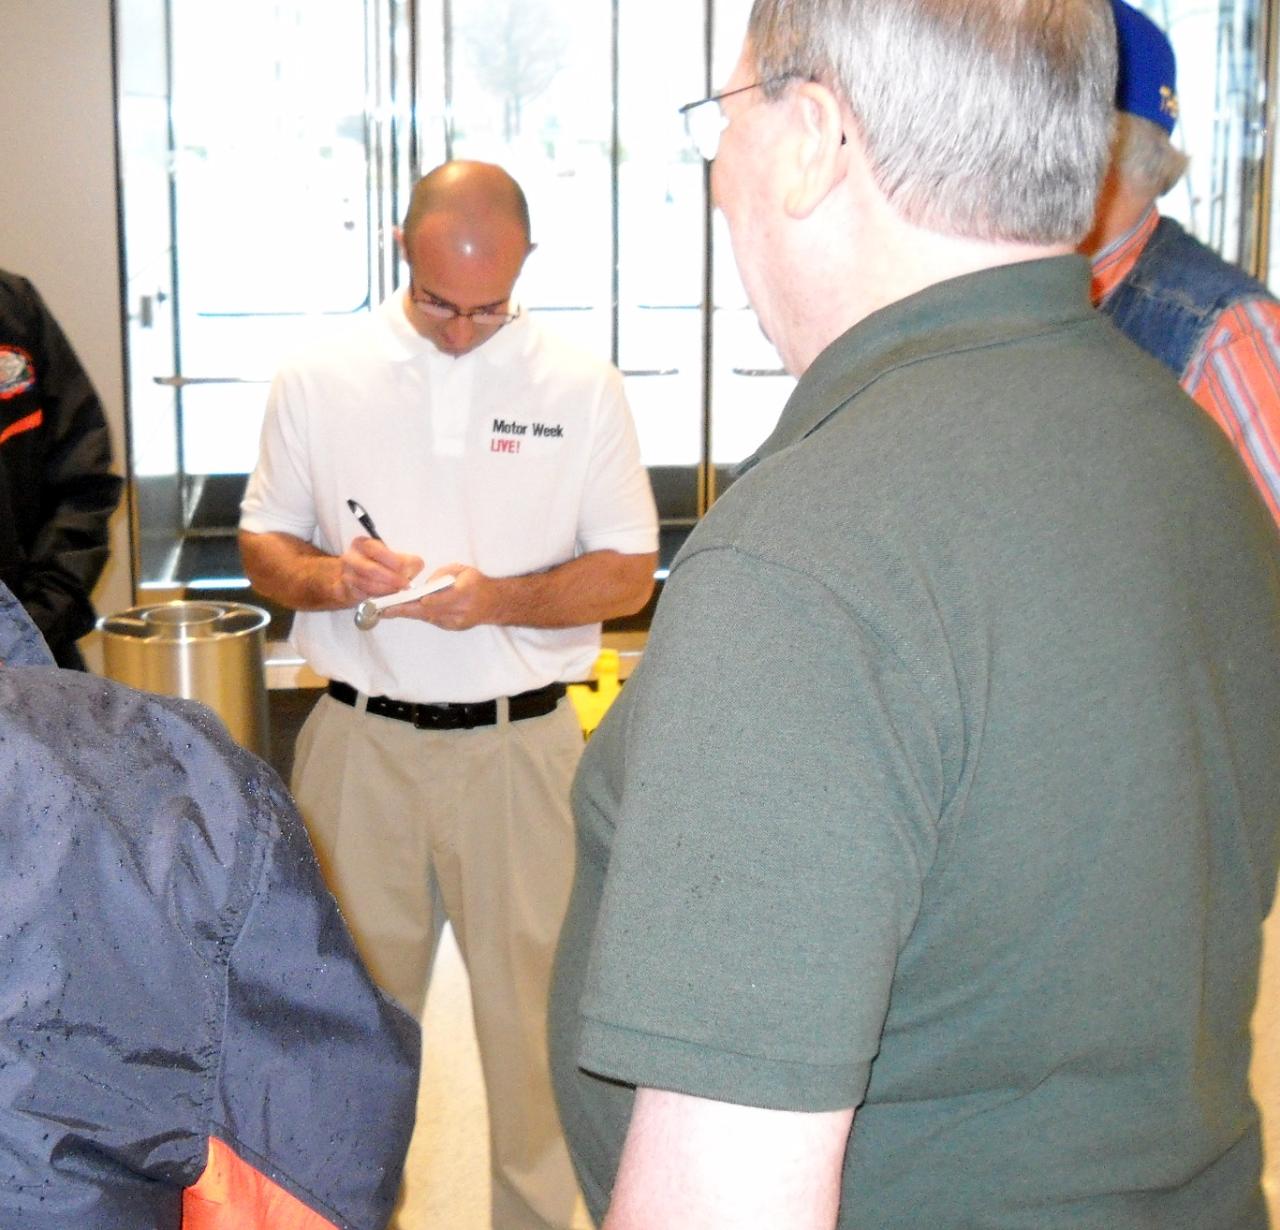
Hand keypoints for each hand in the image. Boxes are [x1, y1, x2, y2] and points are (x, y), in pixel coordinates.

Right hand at [335, 536, 422, 606]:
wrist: (360, 576)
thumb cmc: (380, 564)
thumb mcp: (396, 557)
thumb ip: (408, 560)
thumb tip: (415, 566)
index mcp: (362, 544)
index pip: (374, 549)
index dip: (392, 561)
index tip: (405, 570)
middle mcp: (351, 558)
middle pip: (370, 570)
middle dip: (391, 579)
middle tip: (405, 584)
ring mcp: (347, 575)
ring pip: (367, 585)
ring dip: (386, 590)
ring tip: (399, 590)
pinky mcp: (348, 590)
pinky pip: (364, 595)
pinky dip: (379, 597)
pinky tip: (389, 595)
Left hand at [381, 564, 497, 630]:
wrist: (494, 603)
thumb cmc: (476, 582)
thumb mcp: (462, 570)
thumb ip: (442, 575)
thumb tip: (424, 586)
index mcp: (467, 590)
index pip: (446, 598)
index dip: (430, 601)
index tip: (414, 600)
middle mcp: (462, 609)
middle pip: (431, 611)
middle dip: (407, 610)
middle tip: (387, 609)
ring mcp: (457, 621)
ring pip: (429, 617)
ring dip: (409, 613)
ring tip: (389, 610)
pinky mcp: (453, 627)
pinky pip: (433, 620)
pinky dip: (420, 615)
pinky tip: (406, 611)